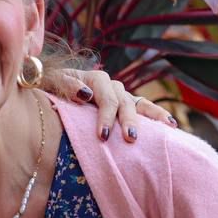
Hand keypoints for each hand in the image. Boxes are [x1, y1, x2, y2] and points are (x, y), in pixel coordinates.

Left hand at [40, 66, 176, 141]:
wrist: (45, 87)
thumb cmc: (46, 87)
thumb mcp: (49, 82)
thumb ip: (65, 85)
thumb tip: (86, 94)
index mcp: (92, 79)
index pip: (105, 96)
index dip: (106, 115)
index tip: (102, 136)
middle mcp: (108, 85)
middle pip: (123, 101)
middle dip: (128, 120)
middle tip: (130, 138)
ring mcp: (117, 95)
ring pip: (137, 103)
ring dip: (151, 116)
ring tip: (167, 128)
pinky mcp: (122, 105)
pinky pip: (142, 109)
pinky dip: (156, 116)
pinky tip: (171, 126)